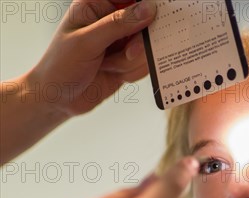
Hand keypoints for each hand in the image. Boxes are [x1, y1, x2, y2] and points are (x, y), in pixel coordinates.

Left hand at [29, 0, 156, 115]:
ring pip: (147, 46)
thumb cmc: (61, 65)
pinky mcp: (127, 61)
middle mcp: (110, 21)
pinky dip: (133, 72)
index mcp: (95, 5)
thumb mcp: (87, 42)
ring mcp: (120, 42)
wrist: (58, 99)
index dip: (144, 7)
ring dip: (131, 61)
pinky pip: (145, 63)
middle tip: (129, 53)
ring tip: (109, 66)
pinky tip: (115, 75)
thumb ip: (118, 24)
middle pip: (144, 23)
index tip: (154, 18)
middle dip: (138, 43)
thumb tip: (147, 9)